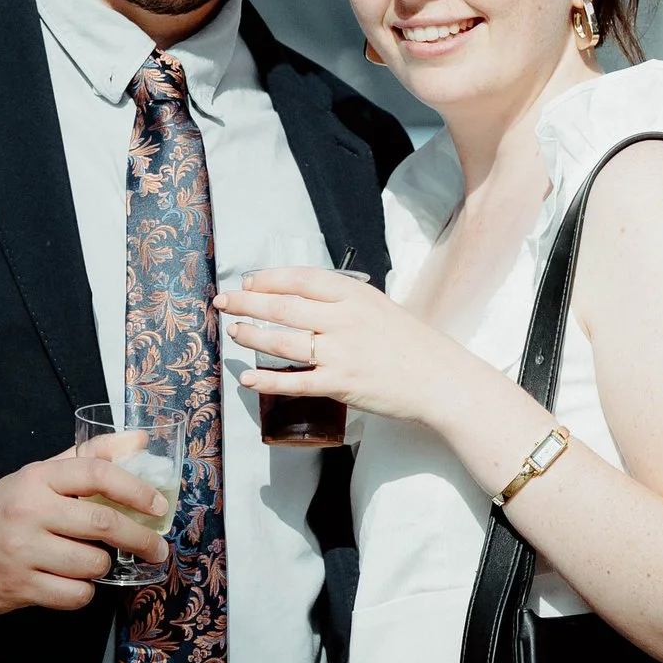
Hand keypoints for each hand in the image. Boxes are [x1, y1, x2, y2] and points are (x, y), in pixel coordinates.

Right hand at [0, 441, 167, 615]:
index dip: (136, 489)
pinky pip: (74, 595)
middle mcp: (29, 511)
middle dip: (140, 539)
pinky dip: (83, 592)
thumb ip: (87, 458)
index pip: (96, 473)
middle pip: (103, 524)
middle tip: (157, 548)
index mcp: (36, 478)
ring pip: (92, 564)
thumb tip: (140, 442)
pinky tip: (73, 583)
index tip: (159, 505)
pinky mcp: (19, 586)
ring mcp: (22, 550)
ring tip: (95, 562)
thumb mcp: (36, 477)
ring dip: (104, 567)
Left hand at [218, 265, 469, 429]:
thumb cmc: (410, 344)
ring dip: (252, 336)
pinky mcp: (341, 384)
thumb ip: (342, 302)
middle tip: (223, 303)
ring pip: (283, 341)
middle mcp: (344, 320)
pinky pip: (296, 382)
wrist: (440, 379)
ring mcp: (341, 353)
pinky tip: (248, 378)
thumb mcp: (378, 308)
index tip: (247, 282)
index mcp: (354, 295)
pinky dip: (267, 380)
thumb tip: (300, 299)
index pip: (300, 279)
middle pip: (284, 306)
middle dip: (247, 303)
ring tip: (233, 332)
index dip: (268, 279)